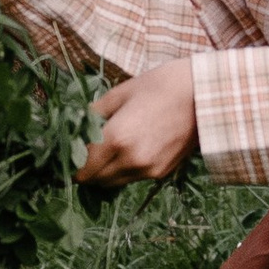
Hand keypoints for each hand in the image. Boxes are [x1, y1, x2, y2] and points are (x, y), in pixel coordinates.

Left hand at [76, 59, 198, 185]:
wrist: (206, 95)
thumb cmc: (160, 85)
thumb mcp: (120, 94)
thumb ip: (92, 115)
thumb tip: (72, 127)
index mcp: (116, 138)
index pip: (80, 167)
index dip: (68, 164)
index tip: (62, 155)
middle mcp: (131, 161)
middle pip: (94, 180)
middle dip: (83, 169)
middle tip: (79, 153)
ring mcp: (148, 170)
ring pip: (112, 183)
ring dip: (102, 172)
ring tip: (100, 152)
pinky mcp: (162, 173)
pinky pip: (131, 179)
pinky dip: (122, 170)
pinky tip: (125, 151)